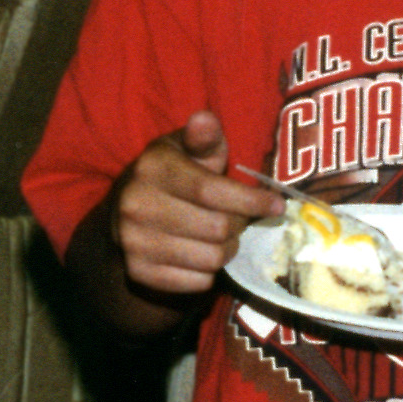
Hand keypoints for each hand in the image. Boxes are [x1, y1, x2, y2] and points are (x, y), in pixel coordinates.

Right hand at [106, 111, 279, 300]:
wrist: (125, 214)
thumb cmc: (172, 175)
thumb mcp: (186, 149)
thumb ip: (204, 138)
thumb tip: (205, 119)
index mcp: (152, 168)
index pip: (212, 191)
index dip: (251, 200)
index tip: (277, 206)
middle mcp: (137, 204)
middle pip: (218, 228)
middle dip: (239, 225)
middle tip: (238, 220)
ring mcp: (134, 242)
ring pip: (212, 258)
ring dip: (227, 250)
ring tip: (221, 237)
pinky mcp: (137, 273)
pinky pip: (198, 282)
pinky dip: (209, 272)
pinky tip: (200, 255)